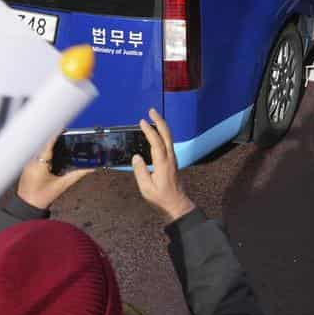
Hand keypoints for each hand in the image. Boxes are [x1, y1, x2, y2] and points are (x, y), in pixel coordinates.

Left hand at [15, 133, 91, 209]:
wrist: (27, 206)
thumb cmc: (41, 198)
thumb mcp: (62, 186)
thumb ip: (77, 175)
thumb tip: (90, 168)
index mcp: (39, 164)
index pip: (47, 143)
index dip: (55, 133)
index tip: (62, 127)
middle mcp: (31, 160)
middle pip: (42, 142)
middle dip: (53, 137)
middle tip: (63, 133)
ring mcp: (27, 162)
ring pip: (37, 146)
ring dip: (47, 142)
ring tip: (58, 140)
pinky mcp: (26, 164)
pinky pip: (35, 152)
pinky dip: (43, 149)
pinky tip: (51, 151)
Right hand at [132, 108, 194, 222]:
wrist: (177, 204)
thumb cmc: (161, 198)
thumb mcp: (146, 188)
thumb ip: (140, 172)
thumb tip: (136, 157)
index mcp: (163, 164)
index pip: (156, 143)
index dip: (149, 131)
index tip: (142, 121)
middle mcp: (169, 158)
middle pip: (167, 135)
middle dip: (159, 121)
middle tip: (151, 110)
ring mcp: (172, 159)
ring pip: (169, 138)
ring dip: (161, 126)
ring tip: (153, 117)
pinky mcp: (172, 161)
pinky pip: (168, 142)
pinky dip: (162, 133)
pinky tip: (157, 132)